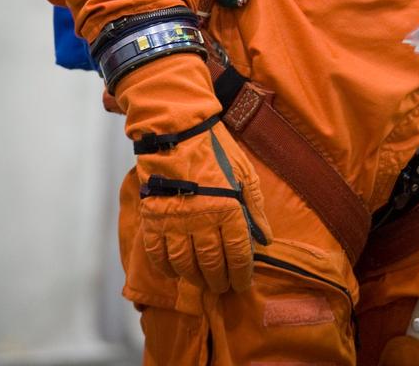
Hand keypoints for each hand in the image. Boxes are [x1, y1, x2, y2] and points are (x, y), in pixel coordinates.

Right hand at [115, 52, 271, 292]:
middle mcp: (201, 219)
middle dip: (219, 280)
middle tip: (223, 287)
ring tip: (202, 282)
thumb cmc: (214, 148)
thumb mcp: (243, 171)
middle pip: (211, 263)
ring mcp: (175, 221)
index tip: (243, 282)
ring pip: (185, 264)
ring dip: (195, 278)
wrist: (176, 131)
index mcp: (228, 207)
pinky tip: (176, 271)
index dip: (241, 272)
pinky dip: (167, 267)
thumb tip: (265, 238)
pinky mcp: (153, 219)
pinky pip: (158, 254)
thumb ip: (255, 206)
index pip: (238, 253)